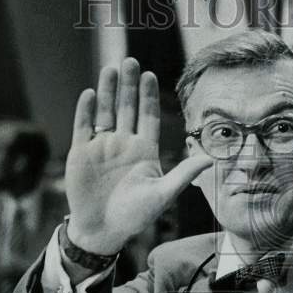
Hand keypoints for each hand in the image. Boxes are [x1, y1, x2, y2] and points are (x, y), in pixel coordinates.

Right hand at [65, 58, 211, 254]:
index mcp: (144, 150)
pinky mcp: (82, 153)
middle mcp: (123, 144)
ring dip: (107, 91)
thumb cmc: (135, 216)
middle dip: (128, 85)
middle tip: (130, 61)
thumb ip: (184, 174)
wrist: (102, 231)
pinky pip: (83, 126)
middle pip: (126, 107)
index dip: (148, 96)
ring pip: (105, 111)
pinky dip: (86, 110)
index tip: (150, 75)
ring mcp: (102, 147)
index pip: (148, 116)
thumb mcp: (163, 195)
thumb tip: (210, 158)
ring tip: (110, 68)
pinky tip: (90, 93)